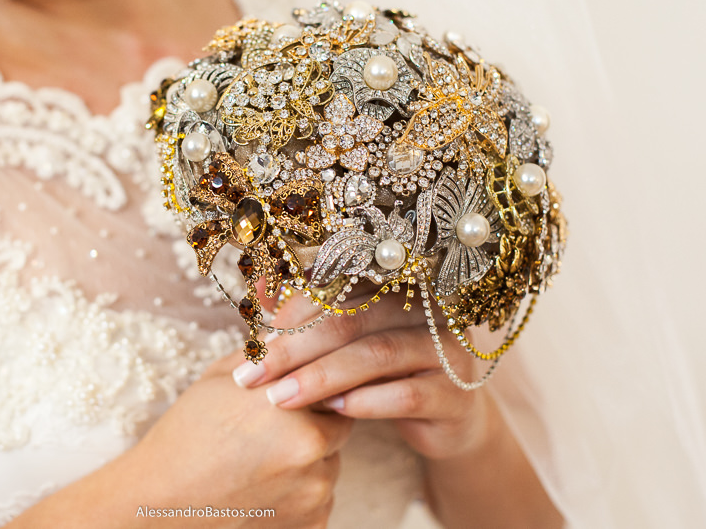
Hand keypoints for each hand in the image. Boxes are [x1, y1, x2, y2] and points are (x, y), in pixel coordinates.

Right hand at [126, 351, 353, 527]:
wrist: (160, 504)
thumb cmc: (185, 436)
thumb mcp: (219, 378)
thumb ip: (267, 352)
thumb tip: (297, 330)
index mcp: (287, 402)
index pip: (330, 381)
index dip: (311, 386)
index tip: (294, 392)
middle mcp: (310, 447)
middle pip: (337, 424)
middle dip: (313, 423)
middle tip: (269, 432)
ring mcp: (315, 492)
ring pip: (329, 464)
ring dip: (308, 460)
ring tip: (259, 462)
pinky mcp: (314, 524)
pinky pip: (320, 498)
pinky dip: (299, 493)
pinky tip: (260, 488)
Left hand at [231, 291, 495, 461]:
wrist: (449, 422)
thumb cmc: (387, 376)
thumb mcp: (346, 347)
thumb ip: (307, 318)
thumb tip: (257, 290)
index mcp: (394, 287)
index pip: (336, 290)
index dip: (291, 313)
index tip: (254, 344)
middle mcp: (423, 309)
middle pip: (351, 320)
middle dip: (295, 349)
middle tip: (254, 376)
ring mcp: (446, 349)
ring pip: (377, 354)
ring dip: (322, 376)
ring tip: (282, 398)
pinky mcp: (456, 394)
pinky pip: (408, 394)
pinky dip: (367, 401)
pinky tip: (335, 411)